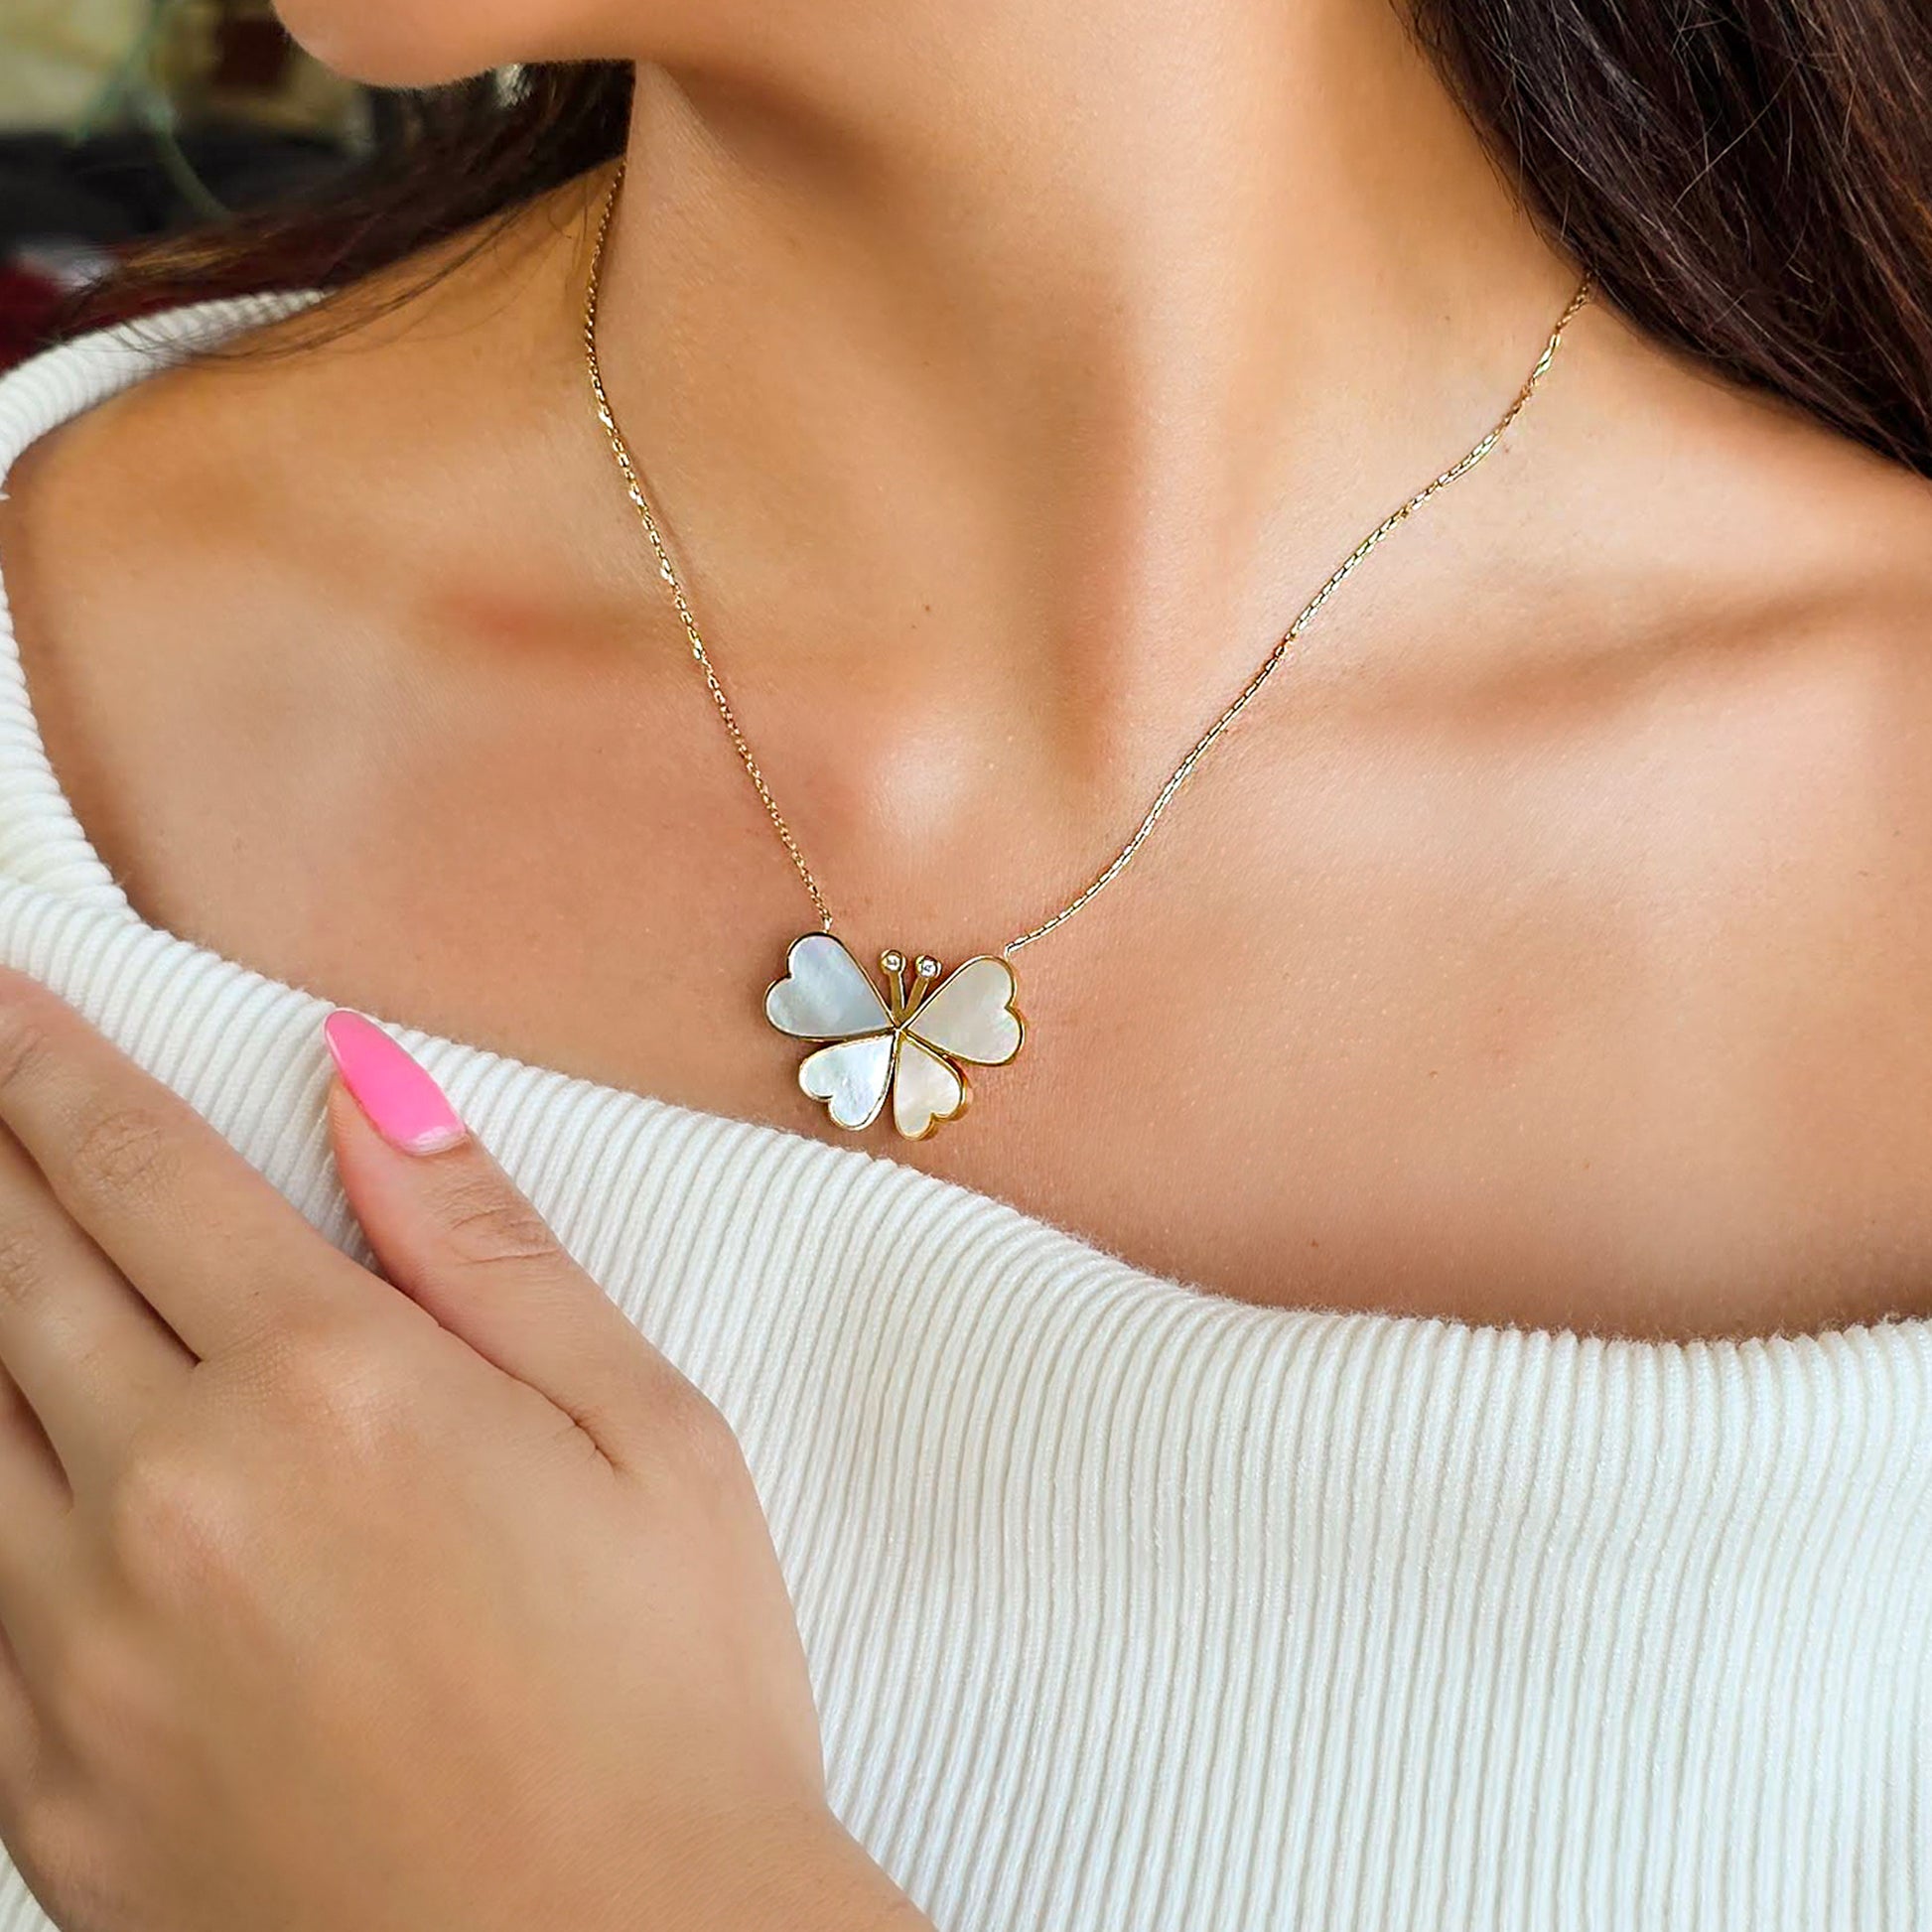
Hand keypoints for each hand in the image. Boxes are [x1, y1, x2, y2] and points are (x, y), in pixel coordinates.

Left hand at [0, 973, 924, 1931]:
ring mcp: (82, 1658)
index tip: (9, 1010)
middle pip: (16, 1278)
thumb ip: (489, 1251)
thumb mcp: (646, 1438)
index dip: (59, 1077)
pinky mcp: (48, 1792)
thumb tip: (371, 1090)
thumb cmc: (668, 1707)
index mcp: (333, 1392)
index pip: (145, 1179)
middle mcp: (174, 1502)